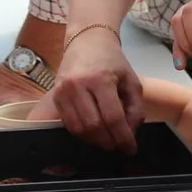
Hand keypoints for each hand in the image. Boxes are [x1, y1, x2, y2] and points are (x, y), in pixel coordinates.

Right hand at [40, 27, 143, 152]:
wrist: (87, 42)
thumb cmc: (112, 61)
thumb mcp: (132, 81)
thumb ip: (135, 108)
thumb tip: (130, 133)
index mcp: (101, 79)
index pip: (112, 117)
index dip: (123, 138)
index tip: (130, 150)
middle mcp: (79, 85)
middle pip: (94, 126)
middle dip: (109, 142)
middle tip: (119, 146)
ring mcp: (63, 91)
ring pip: (78, 129)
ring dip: (95, 141)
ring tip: (107, 141)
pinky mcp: (55, 96)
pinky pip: (68, 123)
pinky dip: (82, 133)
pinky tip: (93, 132)